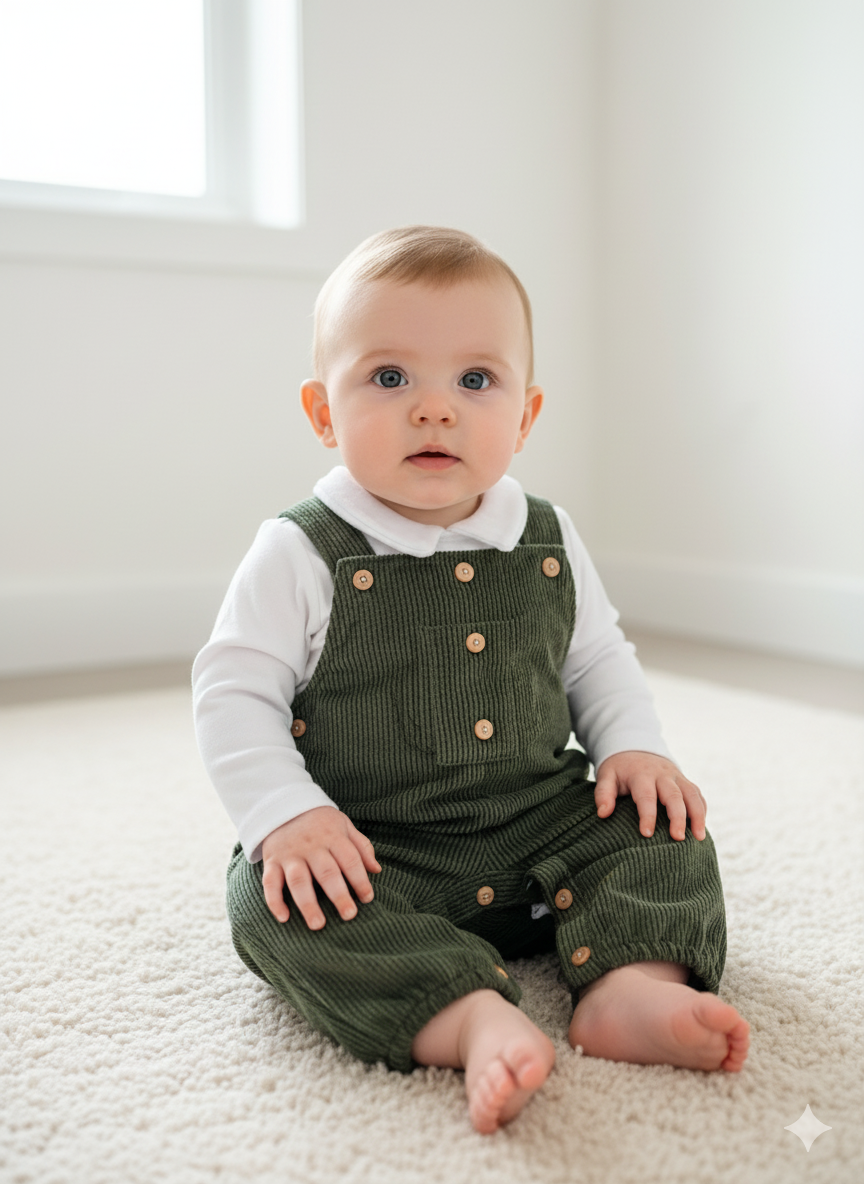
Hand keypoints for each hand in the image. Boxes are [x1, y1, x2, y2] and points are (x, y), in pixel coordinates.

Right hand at [261, 806, 380, 928]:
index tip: (367, 898)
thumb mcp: (344, 825)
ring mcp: (290, 854)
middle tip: (349, 915)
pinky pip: (270, 882)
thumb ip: (361, 847)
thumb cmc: (320, 822)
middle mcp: (311, 846)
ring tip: (318, 924)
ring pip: (298, 880)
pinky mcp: (271, 861)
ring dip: (308, 904)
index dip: (360, 879)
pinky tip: (284, 918)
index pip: (350, 859)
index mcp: (332, 836)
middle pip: (326, 872)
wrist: (282, 805)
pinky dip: (274, 901)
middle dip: (339, 895)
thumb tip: (377, 870)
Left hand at [594, 751, 706, 841]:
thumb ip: (604, 793)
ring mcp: (677, 777)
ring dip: (698, 815)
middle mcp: (663, 774)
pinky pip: (698, 795)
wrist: (635, 748)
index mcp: (642, 774)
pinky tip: (700, 828)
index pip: (646, 796)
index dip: (647, 815)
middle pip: (674, 795)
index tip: (646, 834)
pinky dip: (702, 810)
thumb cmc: (619, 769)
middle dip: (678, 817)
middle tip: (678, 838)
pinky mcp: (685, 781)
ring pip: (692, 794)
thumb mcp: (606, 776)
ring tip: (699, 837)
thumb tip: (603, 813)